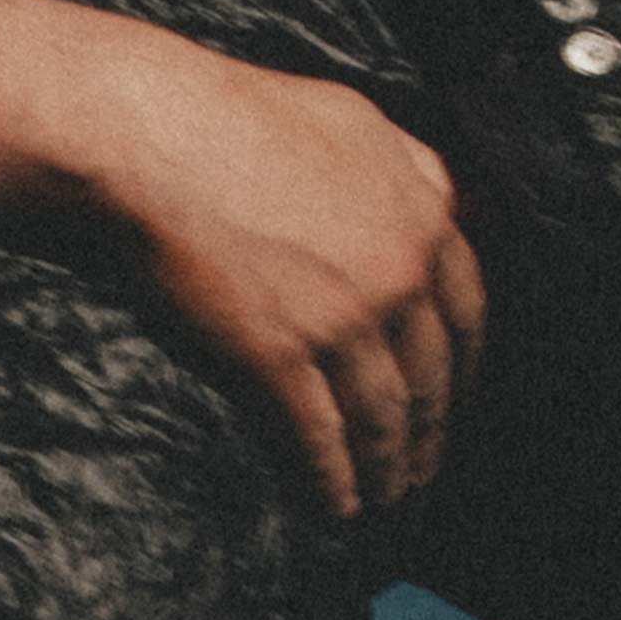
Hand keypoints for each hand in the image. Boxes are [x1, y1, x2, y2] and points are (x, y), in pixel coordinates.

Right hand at [0, 0, 482, 517]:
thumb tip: (445, 194)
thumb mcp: (353, 117)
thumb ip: (411, 163)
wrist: (151, 133)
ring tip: (384, 503)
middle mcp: (396, 271)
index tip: (453, 398)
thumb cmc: (237, 113)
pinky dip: (332, 479)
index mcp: (422, 213)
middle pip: (431, 376)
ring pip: (383, 416)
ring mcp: (340, 318)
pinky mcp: (277, 354)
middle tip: (426, 472)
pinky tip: (336, 506)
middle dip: (432, 434)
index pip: (469, 312)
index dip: (464, 369)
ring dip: (388, 470)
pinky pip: (319, 434)